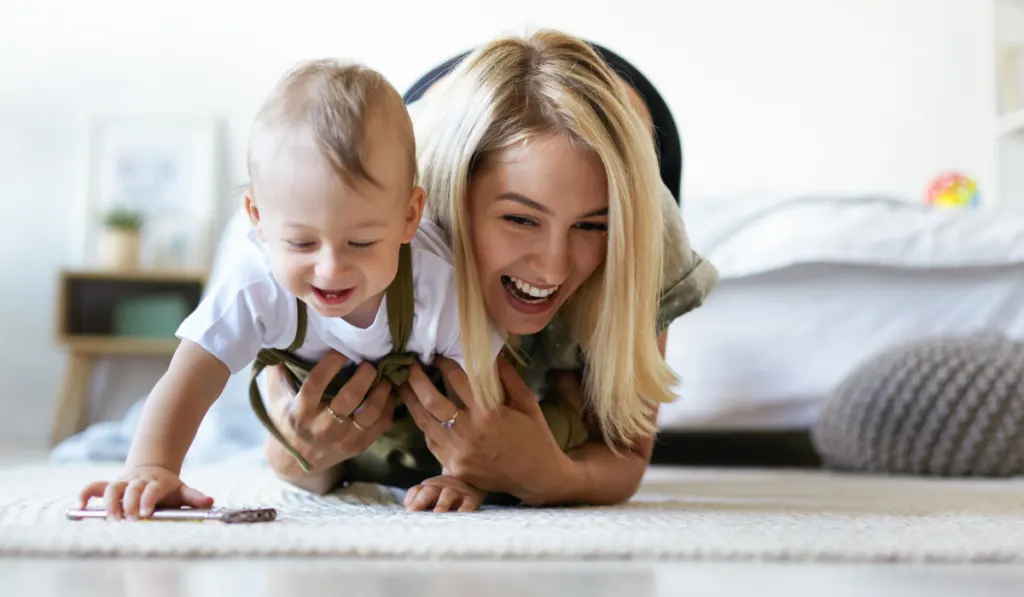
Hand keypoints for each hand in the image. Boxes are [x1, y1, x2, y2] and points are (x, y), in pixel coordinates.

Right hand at [78, 465, 213, 519]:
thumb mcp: (182, 491)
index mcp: (158, 483)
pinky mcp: (110, 485)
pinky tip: (79, 507)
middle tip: (129, 519)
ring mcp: (123, 482)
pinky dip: (85, 494)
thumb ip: (194, 497)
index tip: (145, 513)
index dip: (148, 499)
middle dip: (129, 504)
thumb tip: (210, 501)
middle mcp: (138, 481)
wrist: (153, 470)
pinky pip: (94, 487)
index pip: (152, 489)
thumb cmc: (168, 488)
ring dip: (109, 503)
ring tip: (111, 519)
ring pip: (112, 488)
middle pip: (131, 489)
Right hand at [263, 351, 397, 472]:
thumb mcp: (277, 398)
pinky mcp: (358, 446)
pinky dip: (389, 406)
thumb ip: (279, 371)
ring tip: (384, 377)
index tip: (340, 351)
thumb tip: (285, 340)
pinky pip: (381, 425)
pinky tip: (389, 393)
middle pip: (349, 397)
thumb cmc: (287, 420)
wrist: (294, 462)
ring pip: (370, 412)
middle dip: (364, 375)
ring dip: (382, 391)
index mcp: (300, 412)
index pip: (315, 384)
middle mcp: (322, 427)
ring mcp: (342, 439)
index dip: (330, 364)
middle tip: (369, 363)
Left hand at [400, 356, 572, 504]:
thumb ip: (508, 377)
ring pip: (425, 422)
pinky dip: (424, 426)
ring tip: (403, 386)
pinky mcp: (454, 467)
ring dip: (411, 401)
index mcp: (488, 412)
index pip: (457, 380)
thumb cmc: (536, 436)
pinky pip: (431, 442)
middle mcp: (469, 432)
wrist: (537, 477)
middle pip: (431, 400)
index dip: (444, 364)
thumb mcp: (527, 402)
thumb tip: (491, 352)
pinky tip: (421, 414)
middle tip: (411, 366)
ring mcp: (459, 452)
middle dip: (417, 379)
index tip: (438, 355)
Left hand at [403, 474, 485, 512]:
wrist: (473, 479)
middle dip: (420, 501)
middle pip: (428, 491)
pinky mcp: (472, 498)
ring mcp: (456, 492)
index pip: (417, 491)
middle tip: (413, 511)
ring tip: (437, 513)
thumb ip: (417, 500)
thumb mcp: (432, 493)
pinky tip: (460, 515)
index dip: (412, 499)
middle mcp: (441, 487)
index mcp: (429, 488)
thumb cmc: (446, 492)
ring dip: (441, 504)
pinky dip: (464, 509)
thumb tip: (406, 507)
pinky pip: (468, 503)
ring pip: (447, 495)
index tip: (408, 510)